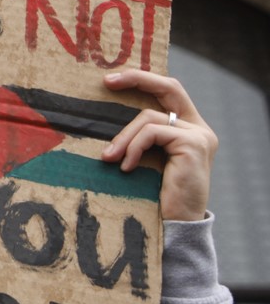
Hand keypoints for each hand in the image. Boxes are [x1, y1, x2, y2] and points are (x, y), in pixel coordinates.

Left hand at [100, 70, 218, 221]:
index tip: (110, 80)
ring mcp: (199, 136)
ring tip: (109, 157)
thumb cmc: (154, 194)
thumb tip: (103, 115)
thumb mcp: (146, 158)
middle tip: (107, 82)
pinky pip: (152, 133)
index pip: (169, 91)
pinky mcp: (193, 145)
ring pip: (149, 118)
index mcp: (189, 128)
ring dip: (123, 137)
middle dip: (137, 79)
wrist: (176, 224)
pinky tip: (126, 167)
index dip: (143, 79)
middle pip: (169, 87)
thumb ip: (141, 136)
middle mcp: (199, 128)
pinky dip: (133, 147)